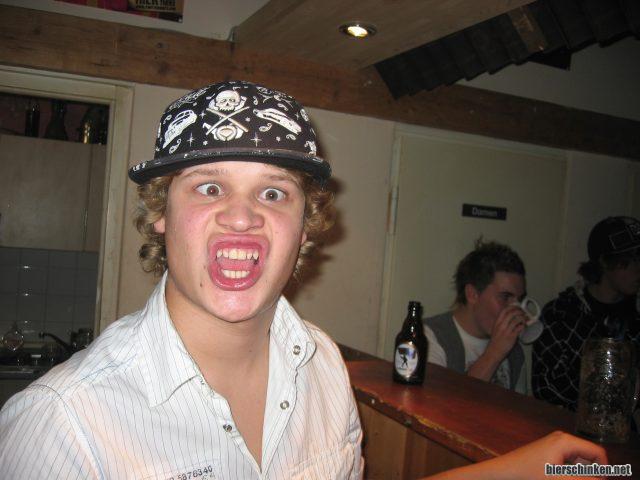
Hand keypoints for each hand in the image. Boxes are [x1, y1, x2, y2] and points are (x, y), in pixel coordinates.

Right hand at [486, 305, 525, 359]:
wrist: (494, 352)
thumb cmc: (495, 342)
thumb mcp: (496, 330)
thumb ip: (502, 324)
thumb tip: (512, 319)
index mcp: (497, 322)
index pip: (504, 310)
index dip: (512, 307)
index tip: (517, 307)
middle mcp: (501, 325)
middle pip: (511, 312)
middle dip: (519, 311)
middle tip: (523, 313)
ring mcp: (506, 330)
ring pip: (516, 319)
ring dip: (523, 318)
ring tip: (525, 320)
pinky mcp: (511, 336)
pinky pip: (519, 328)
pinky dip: (523, 326)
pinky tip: (523, 327)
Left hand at [488, 430, 608, 479]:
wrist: (505, 472)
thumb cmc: (529, 474)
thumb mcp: (559, 479)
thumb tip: (603, 479)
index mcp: (567, 441)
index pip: (598, 452)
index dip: (604, 470)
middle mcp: (563, 438)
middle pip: (590, 456)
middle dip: (591, 472)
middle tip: (576, 479)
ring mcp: (556, 443)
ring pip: (580, 460)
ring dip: (581, 473)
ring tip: (563, 477)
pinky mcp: (550, 449)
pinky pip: (570, 461)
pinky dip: (571, 471)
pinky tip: (560, 477)